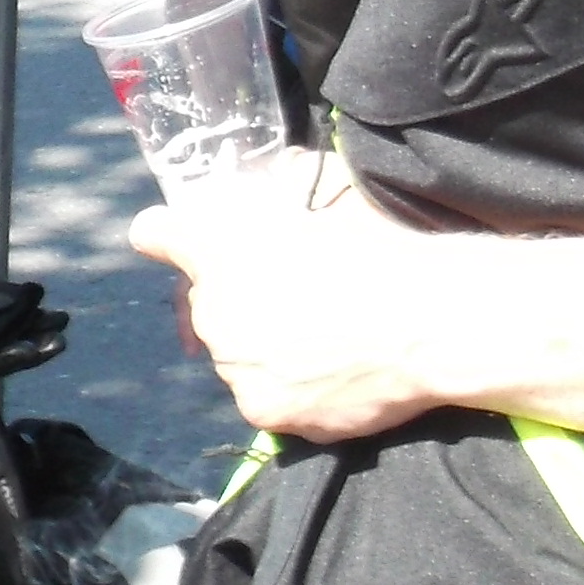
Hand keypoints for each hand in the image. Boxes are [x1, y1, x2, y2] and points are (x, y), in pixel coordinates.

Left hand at [127, 151, 467, 439]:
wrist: (428, 321)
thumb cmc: (379, 246)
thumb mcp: (327, 187)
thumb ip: (286, 181)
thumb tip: (280, 173)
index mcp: (216, 246)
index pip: (155, 234)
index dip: (166, 234)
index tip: (173, 239)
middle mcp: (211, 309)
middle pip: (207, 303)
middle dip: (240, 298)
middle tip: (300, 296)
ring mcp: (234, 366)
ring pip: (238, 354)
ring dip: (266, 347)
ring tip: (328, 338)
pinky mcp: (262, 411)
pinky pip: (266, 396)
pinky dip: (292, 390)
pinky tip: (335, 374)